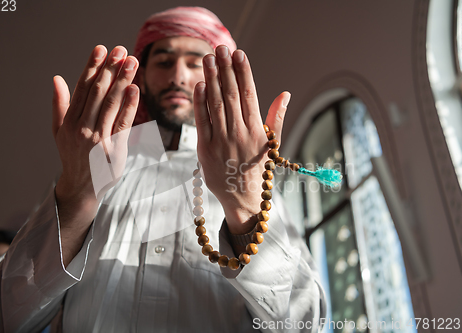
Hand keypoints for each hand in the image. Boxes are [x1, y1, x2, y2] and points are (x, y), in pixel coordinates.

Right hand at [52, 45, 139, 224]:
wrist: (82, 188)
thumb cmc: (73, 156)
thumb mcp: (60, 131)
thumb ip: (60, 105)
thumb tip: (57, 78)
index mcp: (69, 121)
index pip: (82, 88)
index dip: (92, 67)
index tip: (101, 49)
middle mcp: (81, 128)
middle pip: (98, 92)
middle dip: (110, 69)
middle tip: (120, 50)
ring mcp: (98, 140)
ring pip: (111, 104)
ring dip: (122, 81)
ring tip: (131, 62)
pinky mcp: (114, 150)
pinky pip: (123, 124)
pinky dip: (130, 106)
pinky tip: (135, 89)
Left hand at [193, 45, 290, 233]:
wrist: (241, 197)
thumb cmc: (256, 168)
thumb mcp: (270, 144)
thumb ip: (275, 117)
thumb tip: (285, 93)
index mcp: (256, 132)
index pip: (249, 95)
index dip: (244, 73)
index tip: (239, 54)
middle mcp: (239, 134)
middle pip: (232, 95)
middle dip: (226, 69)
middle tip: (221, 48)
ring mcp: (221, 142)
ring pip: (216, 104)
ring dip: (212, 79)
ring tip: (208, 59)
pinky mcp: (205, 150)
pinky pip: (202, 122)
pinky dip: (200, 102)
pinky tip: (199, 84)